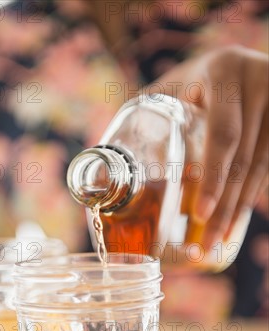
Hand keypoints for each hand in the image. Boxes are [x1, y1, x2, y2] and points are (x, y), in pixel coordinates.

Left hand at [155, 46, 267, 246]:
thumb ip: (142, 115)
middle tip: (206, 244)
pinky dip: (250, 197)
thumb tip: (98, 172)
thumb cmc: (186, 84)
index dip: (214, 178)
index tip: (200, 215)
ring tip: (218, 242)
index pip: (224, 135)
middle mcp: (257, 81)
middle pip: (244, 159)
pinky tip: (235, 222)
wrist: (232, 68)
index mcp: (223, 71)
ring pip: (261, 168)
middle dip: (225, 207)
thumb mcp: (165, 89)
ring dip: (239, 210)